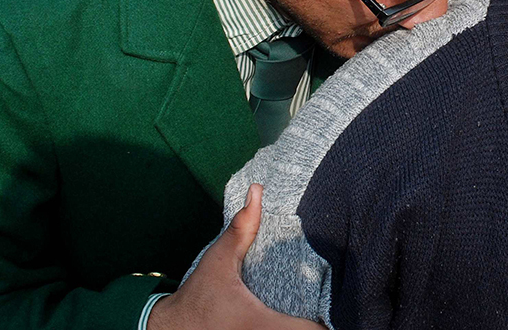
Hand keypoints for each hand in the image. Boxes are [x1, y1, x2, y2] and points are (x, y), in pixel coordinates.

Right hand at [148, 184, 324, 329]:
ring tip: (320, 313)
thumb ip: (241, 228)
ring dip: (309, 328)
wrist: (171, 327)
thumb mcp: (219, 260)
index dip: (328, 320)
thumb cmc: (197, 295)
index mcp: (262, 324)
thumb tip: (257, 192)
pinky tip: (299, 319)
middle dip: (323, 323)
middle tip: (333, 306)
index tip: (336, 303)